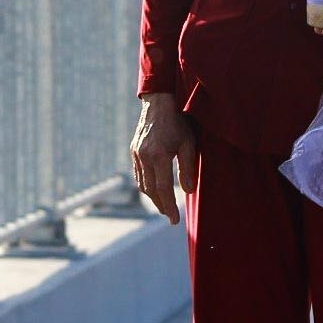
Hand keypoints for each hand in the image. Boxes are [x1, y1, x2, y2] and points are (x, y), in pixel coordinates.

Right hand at [131, 93, 197, 225]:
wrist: (159, 102)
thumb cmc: (178, 122)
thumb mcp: (189, 143)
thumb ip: (188, 168)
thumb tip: (188, 191)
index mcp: (158, 156)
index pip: (163, 189)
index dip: (169, 206)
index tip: (175, 220)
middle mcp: (144, 157)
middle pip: (150, 190)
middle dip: (161, 205)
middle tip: (170, 216)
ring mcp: (136, 154)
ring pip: (142, 184)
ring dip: (152, 197)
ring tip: (164, 205)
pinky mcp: (134, 151)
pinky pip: (138, 174)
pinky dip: (145, 185)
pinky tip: (154, 189)